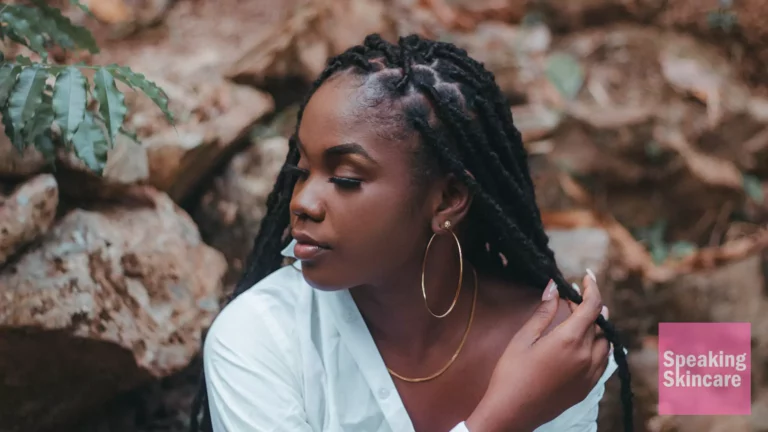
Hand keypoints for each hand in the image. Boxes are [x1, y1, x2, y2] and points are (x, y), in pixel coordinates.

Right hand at [465, 272, 609, 431]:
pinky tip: (583, 344)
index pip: (592, 306)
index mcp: (569, 340)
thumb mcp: (523, 338)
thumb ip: (543, 312)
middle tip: (569, 300)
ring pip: (605, 343)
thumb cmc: (511, 373)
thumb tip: (554, 287)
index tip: (587, 276)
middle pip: (598, 323)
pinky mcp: (587, 388)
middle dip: (587, 307)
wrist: (512, 412)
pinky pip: (602, 361)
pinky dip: (598, 347)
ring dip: (596, 327)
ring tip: (579, 319)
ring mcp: (589, 374)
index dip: (592, 287)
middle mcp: (586, 356)